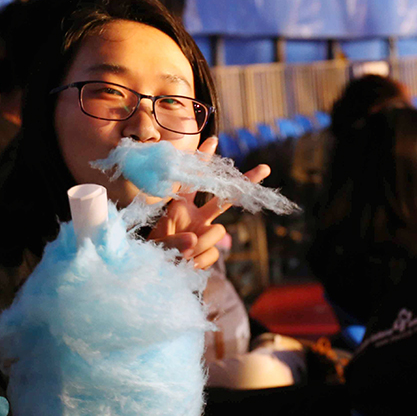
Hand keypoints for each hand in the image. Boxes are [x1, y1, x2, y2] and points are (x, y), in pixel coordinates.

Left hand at [148, 137, 270, 268]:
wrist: (156, 275)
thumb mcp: (155, 242)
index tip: (213, 140)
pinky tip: (187, 265)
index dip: (202, 161)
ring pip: (218, 233)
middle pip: (225, 198)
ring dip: (200, 246)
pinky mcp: (210, 251)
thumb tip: (195, 240)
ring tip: (181, 256)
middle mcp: (196, 217)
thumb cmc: (152, 252)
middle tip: (265, 168)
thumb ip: (173, 240)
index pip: (191, 181)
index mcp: (179, 206)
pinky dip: (199, 262)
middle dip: (245, 182)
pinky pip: (213, 254)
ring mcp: (205, 234)